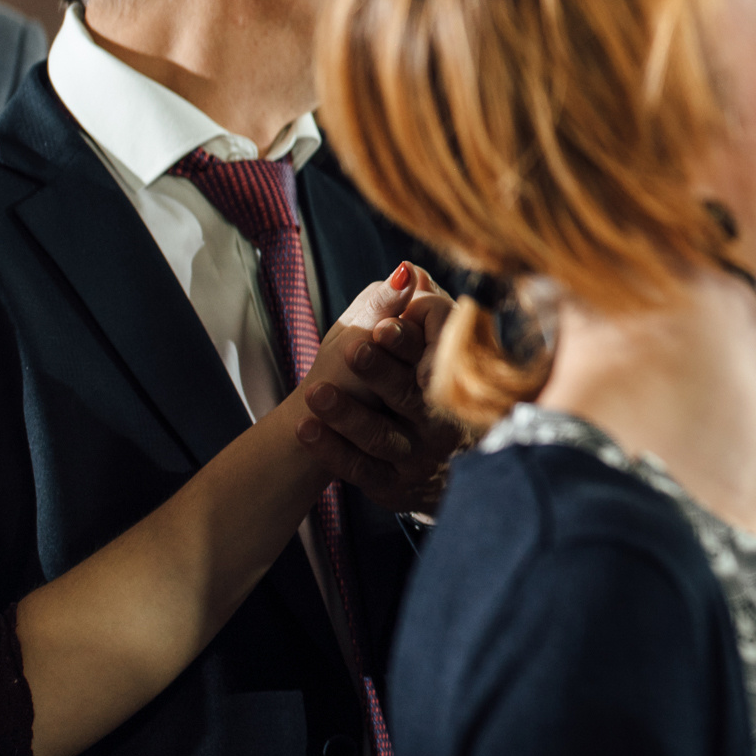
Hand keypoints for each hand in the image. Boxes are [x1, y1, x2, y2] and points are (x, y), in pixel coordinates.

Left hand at [294, 263, 467, 514]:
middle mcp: (443, 422)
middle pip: (414, 398)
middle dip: (383, 373)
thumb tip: (407, 270)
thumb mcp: (409, 347)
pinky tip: (304, 427)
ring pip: (383, 437)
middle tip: (354, 349)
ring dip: (348, 414)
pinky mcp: (394, 484)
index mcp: (452, 381)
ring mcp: (418, 457)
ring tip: (315, 393)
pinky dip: (329, 448)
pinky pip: (360, 468)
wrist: (409, 457)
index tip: (384, 328)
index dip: (413, 344)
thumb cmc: (402, 384)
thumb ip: (408, 310)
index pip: (443, 361)